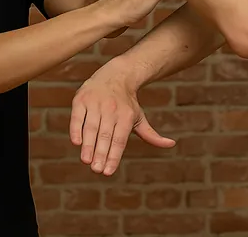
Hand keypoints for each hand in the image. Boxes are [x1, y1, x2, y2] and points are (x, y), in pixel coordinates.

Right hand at [70, 58, 174, 175]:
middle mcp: (111, 109)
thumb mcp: (139, 118)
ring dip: (88, 145)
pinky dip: (76, 129)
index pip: (119, 140)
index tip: (108, 172)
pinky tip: (76, 142)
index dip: (113, 156)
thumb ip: (151, 135)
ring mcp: (95, 103)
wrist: (115, 75)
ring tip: (86, 161)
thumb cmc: (127, 104)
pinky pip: (77, 116)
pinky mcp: (81, 99)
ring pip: (91, 127)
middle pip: (105, 135)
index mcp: (126, 116)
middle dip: (100, 154)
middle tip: (96, 170)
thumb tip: (171, 144)